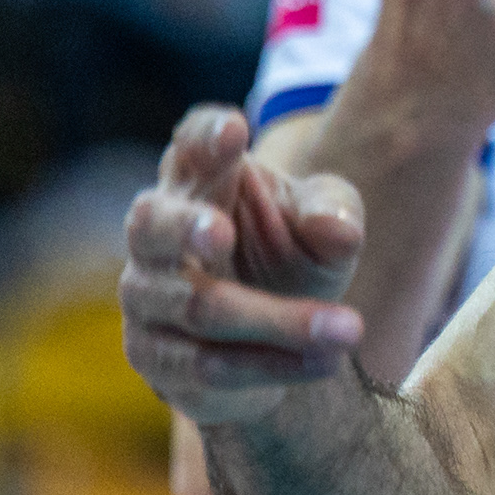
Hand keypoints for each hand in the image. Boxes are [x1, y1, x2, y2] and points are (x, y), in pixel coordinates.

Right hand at [122, 106, 368, 426]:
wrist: (275, 336)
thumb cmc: (294, 250)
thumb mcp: (327, 222)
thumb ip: (333, 213)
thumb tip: (337, 229)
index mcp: (199, 178)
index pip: (189, 145)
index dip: (204, 137)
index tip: (233, 129)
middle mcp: (156, 231)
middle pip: (152, 223)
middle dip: (186, 228)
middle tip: (222, 233)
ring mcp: (146, 294)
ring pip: (197, 307)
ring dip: (278, 321)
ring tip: (348, 330)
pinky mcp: (152, 355)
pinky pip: (206, 365)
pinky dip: (271, 364)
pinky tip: (323, 362)